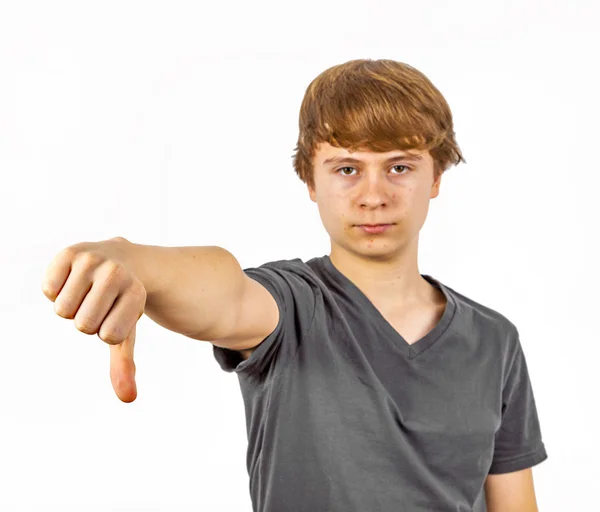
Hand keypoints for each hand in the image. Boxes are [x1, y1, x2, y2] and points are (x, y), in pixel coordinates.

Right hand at [42, 237, 145, 402]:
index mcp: (136, 293)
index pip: (109, 335)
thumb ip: (125, 364)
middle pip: (83, 324)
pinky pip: (48, 290)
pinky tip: (74, 279)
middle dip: (87, 320)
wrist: (121, 259)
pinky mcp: (69, 253)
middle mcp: (116, 274)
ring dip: (71, 306)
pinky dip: (56, 289)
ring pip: (63, 309)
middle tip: (100, 303)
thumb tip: (128, 398)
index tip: (117, 315)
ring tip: (88, 291)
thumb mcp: (126, 331)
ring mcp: (93, 260)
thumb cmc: (121, 303)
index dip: (107, 331)